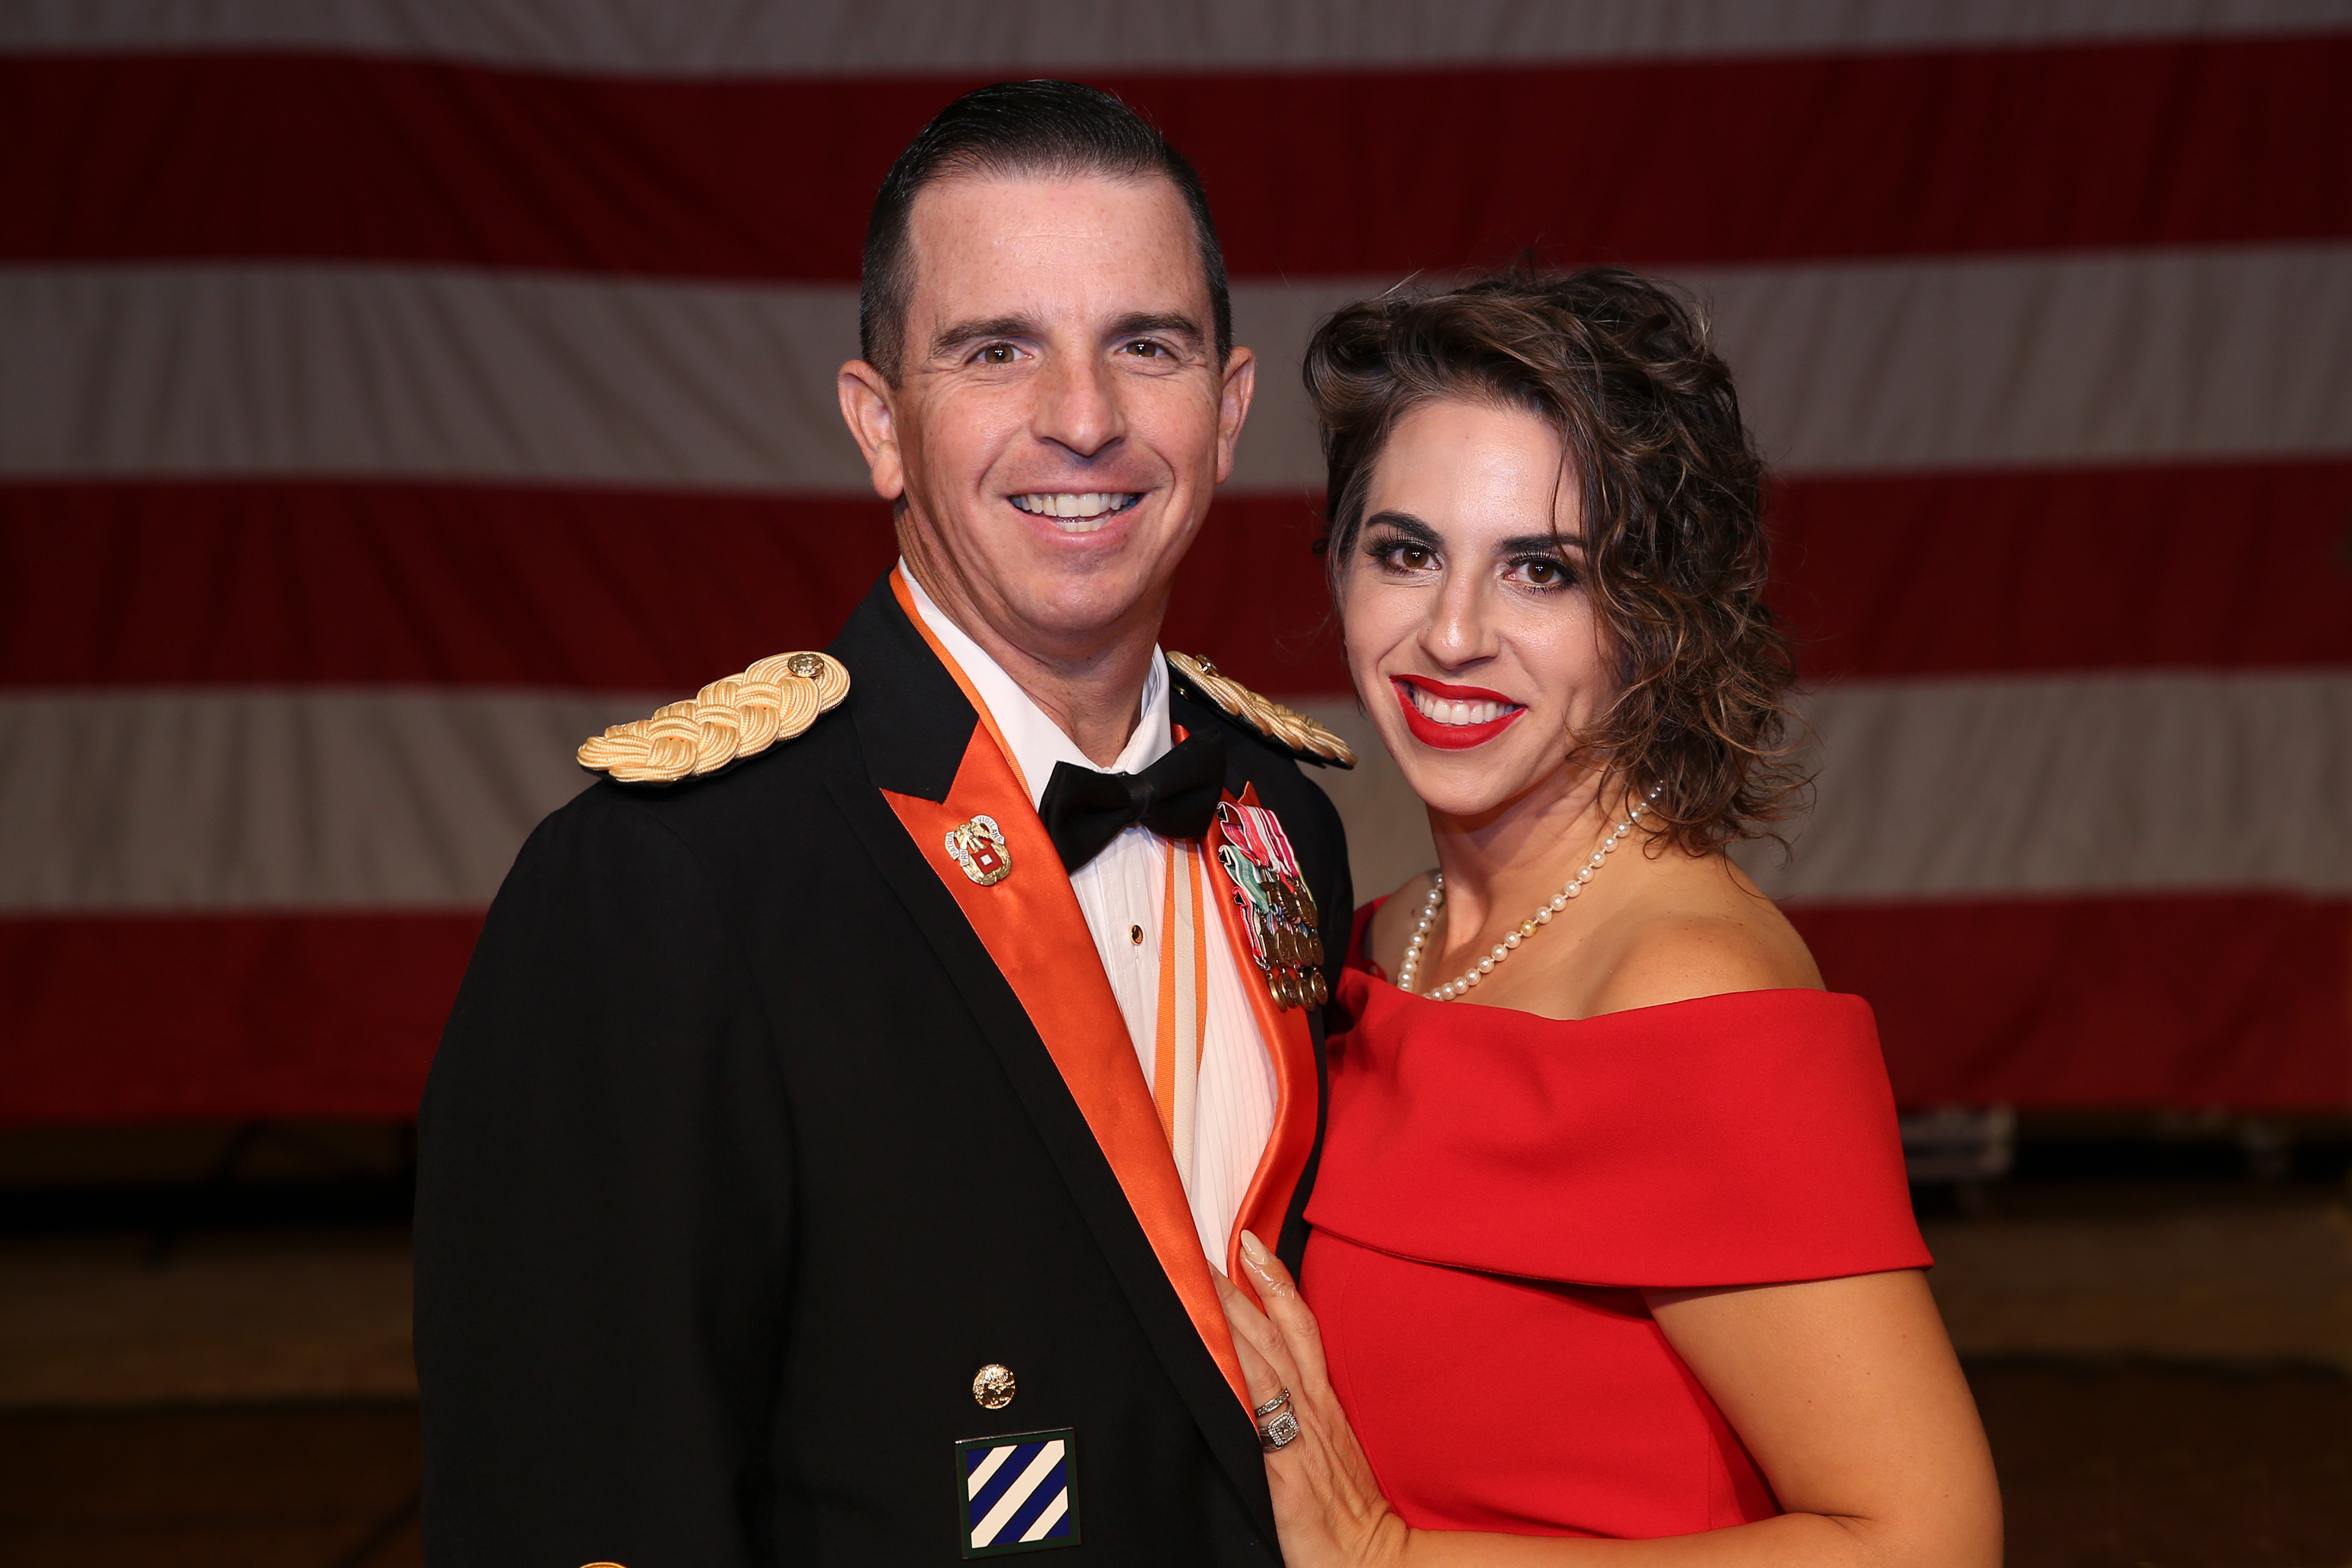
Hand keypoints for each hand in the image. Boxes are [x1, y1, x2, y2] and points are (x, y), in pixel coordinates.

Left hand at [1217, 1231, 1413, 1567]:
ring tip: (1201, 1281)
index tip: (1251, 1242)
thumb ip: (1302, 1411)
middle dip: (1243, 1286)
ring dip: (1232, 1318)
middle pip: (1277, 1332)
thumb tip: (1268, 1381)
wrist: (1373, 1557)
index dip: (1276, 1281)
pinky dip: (1238, 1383)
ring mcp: (1300, 1435)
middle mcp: (1313, 1407)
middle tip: (1205, 1245)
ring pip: (1264, 1361)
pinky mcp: (1285, 1470)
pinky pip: (1258, 1417)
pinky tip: (1214, 1357)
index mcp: (1324, 1400)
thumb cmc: (1348, 1507)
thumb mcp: (1330, 1445)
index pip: (1300, 1325)